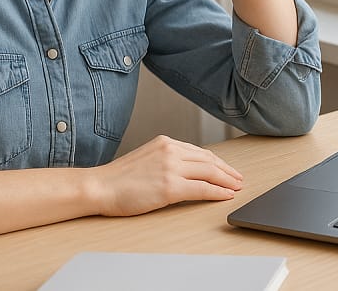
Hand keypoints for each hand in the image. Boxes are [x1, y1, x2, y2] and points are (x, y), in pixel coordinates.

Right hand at [88, 135, 242, 216]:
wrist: (99, 186)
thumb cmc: (118, 178)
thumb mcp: (146, 158)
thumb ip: (166, 159)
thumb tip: (187, 170)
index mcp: (165, 142)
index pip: (199, 151)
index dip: (217, 162)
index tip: (227, 169)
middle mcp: (171, 150)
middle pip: (208, 160)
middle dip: (227, 170)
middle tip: (238, 179)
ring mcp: (171, 168)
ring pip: (209, 172)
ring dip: (226, 181)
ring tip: (236, 187)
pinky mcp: (169, 187)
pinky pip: (202, 189)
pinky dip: (217, 192)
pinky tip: (225, 195)